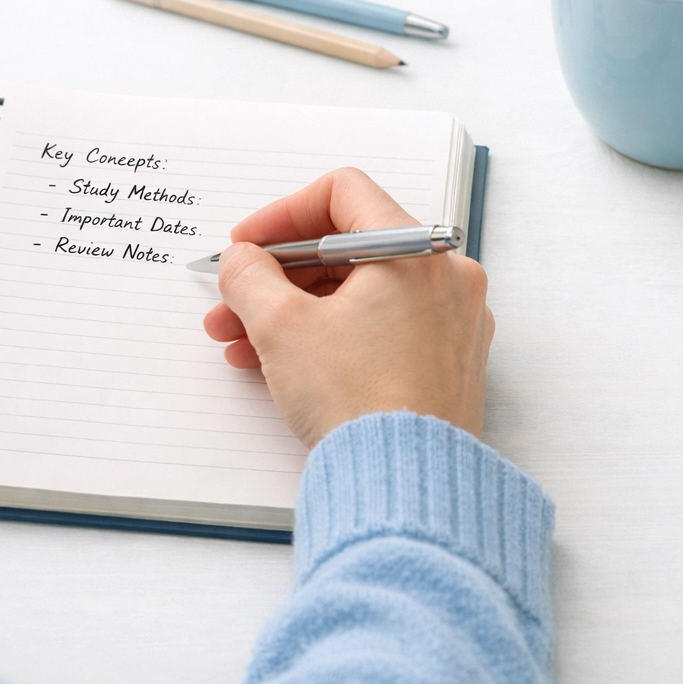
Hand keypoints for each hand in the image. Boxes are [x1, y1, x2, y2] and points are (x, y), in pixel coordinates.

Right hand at [203, 168, 492, 447]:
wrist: (407, 489)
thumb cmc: (357, 403)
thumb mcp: (281, 327)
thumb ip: (249, 276)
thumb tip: (242, 260)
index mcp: (415, 252)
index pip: (342, 194)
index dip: (281, 214)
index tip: (246, 246)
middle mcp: (445, 279)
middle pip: (347, 249)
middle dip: (277, 276)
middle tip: (230, 302)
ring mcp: (452, 323)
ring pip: (359, 294)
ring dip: (294, 311)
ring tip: (240, 344)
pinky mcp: (446, 365)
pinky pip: (380, 329)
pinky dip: (331, 336)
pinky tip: (281, 365)